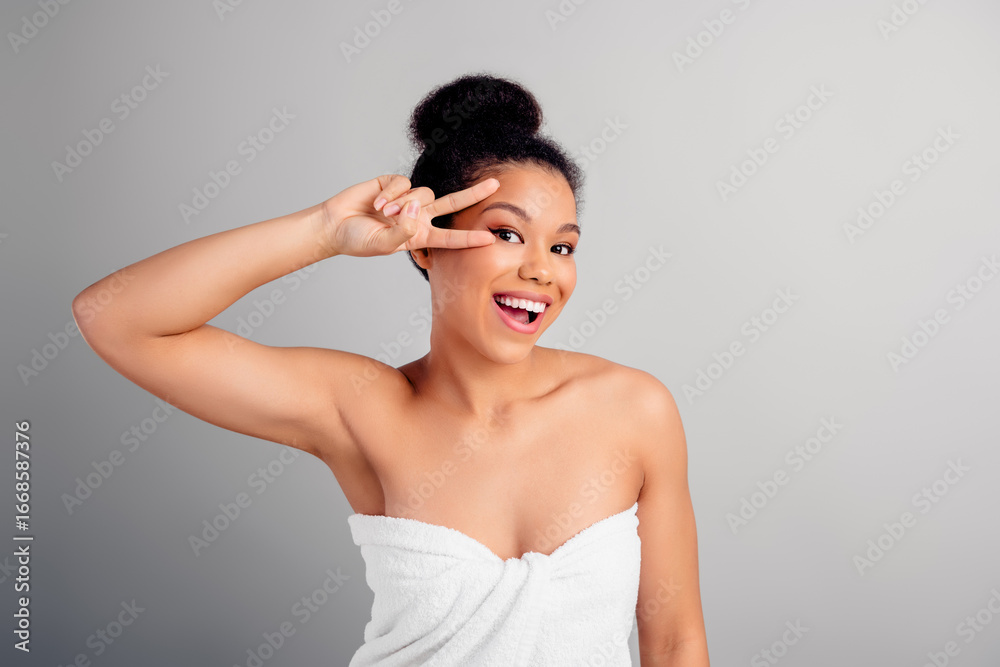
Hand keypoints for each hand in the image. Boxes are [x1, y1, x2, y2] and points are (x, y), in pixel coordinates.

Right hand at [320, 175, 499, 256]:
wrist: (334, 224)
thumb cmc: (357, 239)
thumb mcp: (382, 244)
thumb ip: (402, 232)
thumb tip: (417, 210)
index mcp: (419, 236)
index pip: (449, 237)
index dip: (469, 239)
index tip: (490, 239)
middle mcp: (417, 216)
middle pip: (452, 203)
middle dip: (474, 194)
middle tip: (496, 185)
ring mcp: (406, 199)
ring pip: (423, 193)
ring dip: (403, 204)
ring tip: (382, 214)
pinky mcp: (392, 183)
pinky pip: (404, 182)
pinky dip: (392, 193)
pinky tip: (377, 203)